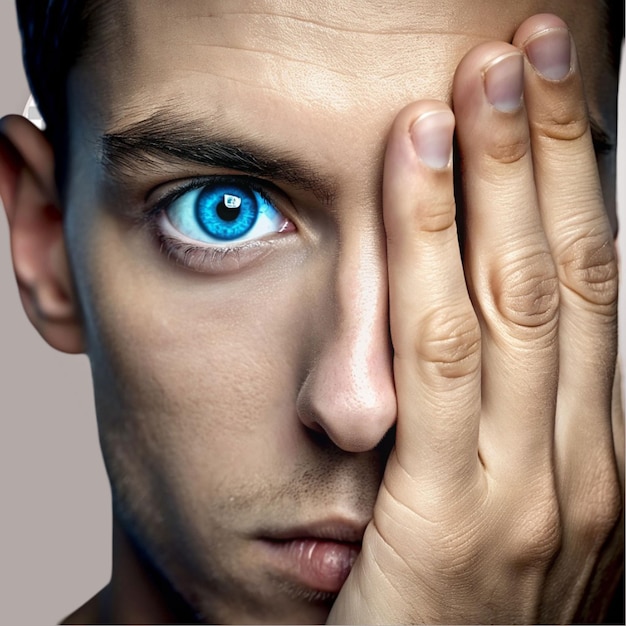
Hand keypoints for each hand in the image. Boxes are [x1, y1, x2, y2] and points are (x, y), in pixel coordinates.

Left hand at [328, 14, 622, 623]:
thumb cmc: (457, 603)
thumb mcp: (500, 506)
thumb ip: (510, 425)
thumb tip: (507, 329)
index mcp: (593, 454)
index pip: (595, 287)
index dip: (580, 182)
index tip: (557, 99)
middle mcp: (578, 460)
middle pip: (567, 269)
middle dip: (550, 150)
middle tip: (531, 48)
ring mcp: (526, 489)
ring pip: (513, 293)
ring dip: (500, 172)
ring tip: (481, 77)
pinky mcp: (451, 516)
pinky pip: (436, 352)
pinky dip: (424, 247)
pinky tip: (410, 166)